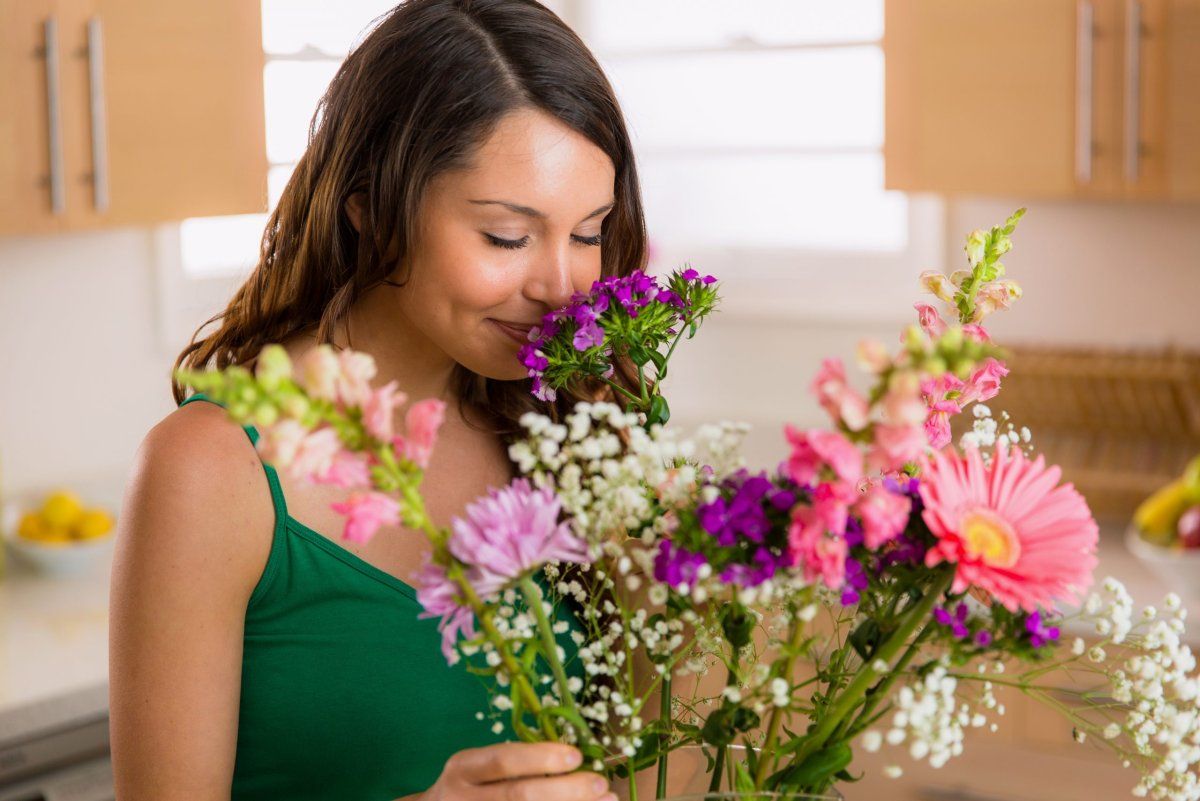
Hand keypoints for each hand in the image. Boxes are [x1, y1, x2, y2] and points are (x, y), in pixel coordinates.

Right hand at [414, 742, 615, 800]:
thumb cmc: (472, 786)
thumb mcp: (480, 767)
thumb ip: (516, 762)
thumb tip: (576, 757)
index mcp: (463, 768)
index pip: (503, 761)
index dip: (540, 757)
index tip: (576, 755)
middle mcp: (462, 799)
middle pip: (518, 796)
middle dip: (564, 790)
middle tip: (599, 783)